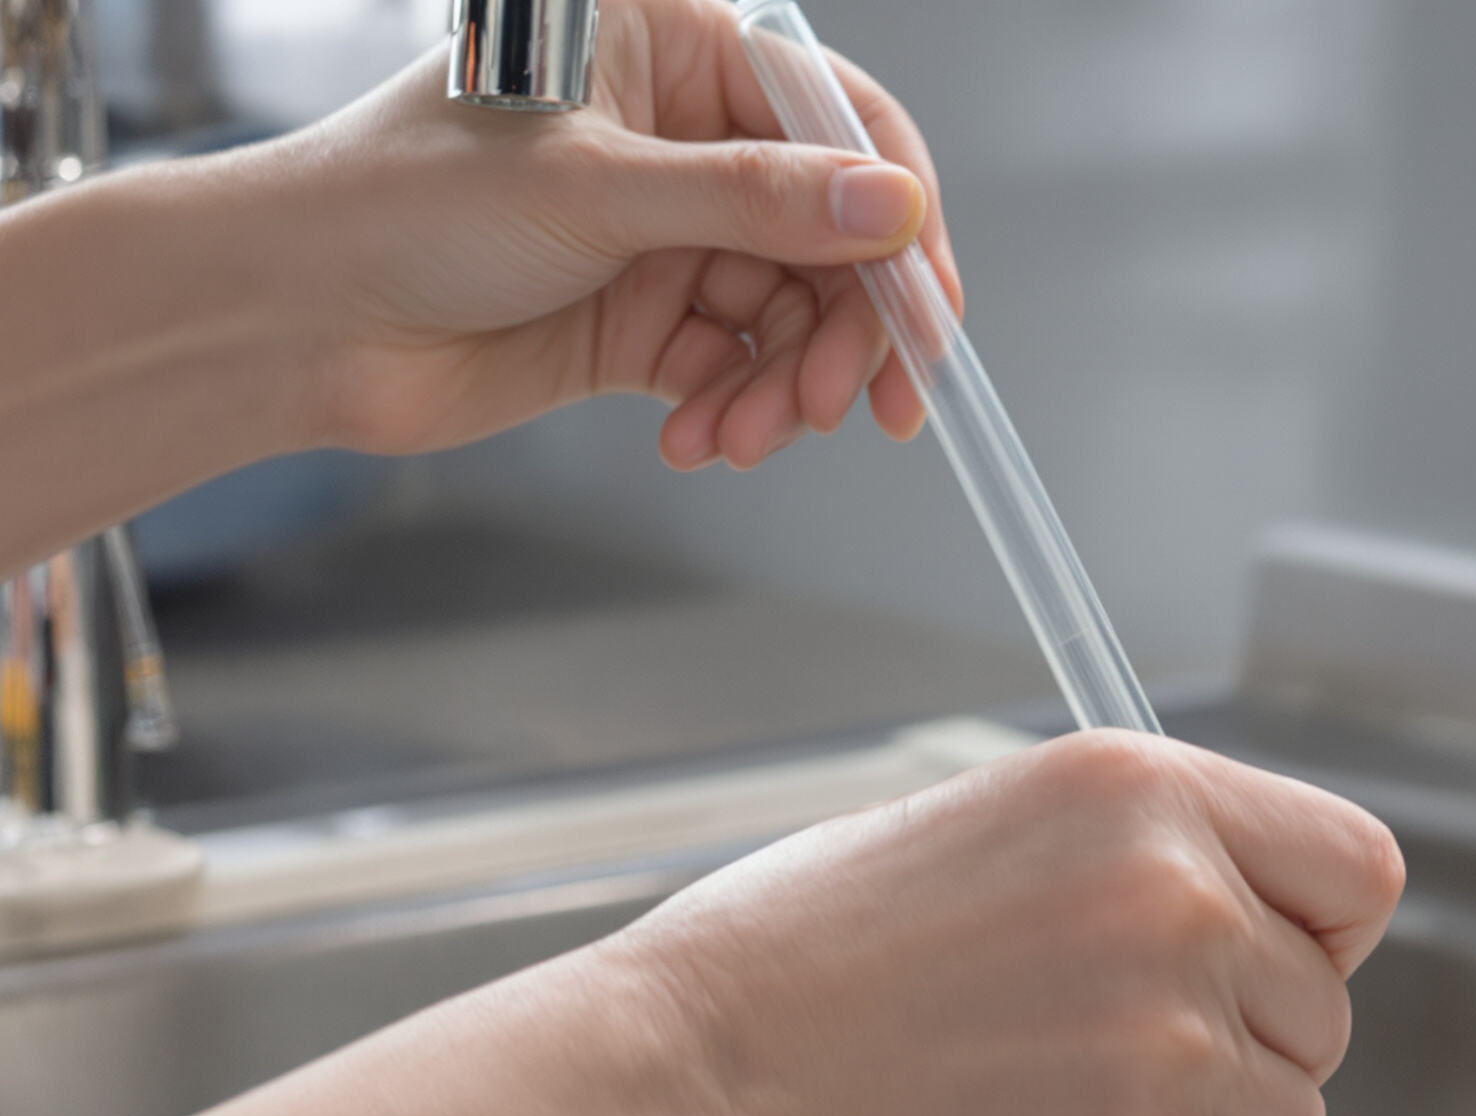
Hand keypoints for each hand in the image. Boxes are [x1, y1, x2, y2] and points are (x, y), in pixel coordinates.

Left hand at [270, 0, 958, 468]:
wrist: (286, 319)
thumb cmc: (400, 204)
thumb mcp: (597, 192)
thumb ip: (757, 202)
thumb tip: (893, 209)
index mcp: (670, 50)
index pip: (838, 122)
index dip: (894, 219)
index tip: (924, 313)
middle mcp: (681, 136)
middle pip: (831, 234)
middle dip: (845, 330)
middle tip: (852, 406)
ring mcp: (665, 232)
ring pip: (790, 314)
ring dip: (785, 386)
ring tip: (749, 435)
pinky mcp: (643, 319)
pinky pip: (735, 367)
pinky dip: (736, 411)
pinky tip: (701, 441)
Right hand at [596, 732, 1403, 1115]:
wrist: (679, 1099)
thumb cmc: (790, 972)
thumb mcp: (982, 832)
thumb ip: (1129, 865)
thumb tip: (1242, 931)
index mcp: (1142, 796)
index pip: (1356, 869)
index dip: (1327, 942)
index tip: (1273, 985)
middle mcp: (1179, 906)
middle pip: (1322, 1016)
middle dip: (1247, 1066)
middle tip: (1128, 1092)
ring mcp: (1167, 1051)